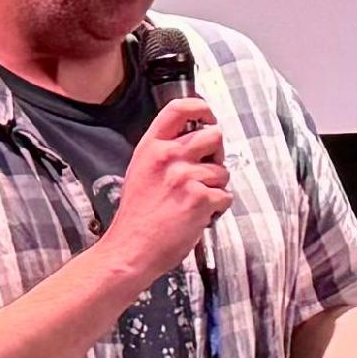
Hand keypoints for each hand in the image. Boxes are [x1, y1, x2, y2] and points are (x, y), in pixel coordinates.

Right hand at [100, 98, 230, 287]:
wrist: (131, 250)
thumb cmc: (136, 215)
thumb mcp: (140, 171)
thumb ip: (163, 152)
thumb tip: (194, 140)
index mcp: (151, 146)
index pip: (179, 108)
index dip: (201, 108)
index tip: (208, 117)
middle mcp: (169, 156)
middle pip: (214, 135)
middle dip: (217, 154)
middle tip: (206, 172)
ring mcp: (185, 176)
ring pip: (223, 171)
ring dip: (216, 187)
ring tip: (195, 203)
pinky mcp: (200, 199)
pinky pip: (225, 196)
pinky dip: (218, 208)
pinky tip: (199, 216)